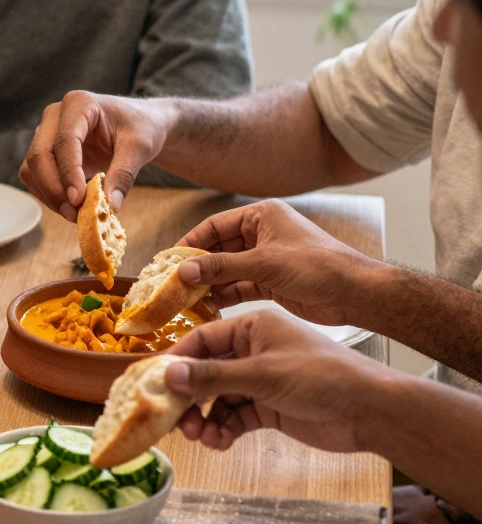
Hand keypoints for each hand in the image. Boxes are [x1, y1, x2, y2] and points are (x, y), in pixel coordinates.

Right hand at [20, 91, 175, 220]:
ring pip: (31, 168)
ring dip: (48, 195)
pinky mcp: (46, 151)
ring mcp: (46, 133)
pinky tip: (70, 205)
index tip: (78, 199)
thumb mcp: (140, 147)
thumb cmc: (141, 127)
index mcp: (79, 104)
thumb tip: (110, 205)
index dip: (68, 172)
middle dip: (53, 188)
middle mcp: (56, 115)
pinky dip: (48, 195)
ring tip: (75, 213)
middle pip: (39, 155)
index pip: (65, 140)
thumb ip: (125, 174)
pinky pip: (35, 177)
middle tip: (74, 213)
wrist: (139, 124)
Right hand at [164, 310, 391, 451]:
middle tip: (175, 422)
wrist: (369, 411)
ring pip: (218, 399)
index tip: (154, 385)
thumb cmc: (322, 376)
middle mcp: (253, 350)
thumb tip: (167, 376)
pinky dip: (224, 429)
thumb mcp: (262, 374)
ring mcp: (260, 380)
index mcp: (253, 327)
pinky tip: (221, 441)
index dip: (176, 362)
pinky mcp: (268, 407)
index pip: (201, 340)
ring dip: (205, 418)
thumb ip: (212, 377)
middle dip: (189, 398)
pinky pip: (234, 417)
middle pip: (205, 372)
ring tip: (202, 437)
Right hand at [175, 199, 384, 326]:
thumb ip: (221, 267)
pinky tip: (208, 307)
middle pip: (218, 249)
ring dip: (209, 284)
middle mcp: (262, 235)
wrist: (354, 293)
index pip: (215, 226)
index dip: (191, 242)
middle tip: (173, 284)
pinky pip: (239, 286)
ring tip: (187, 299)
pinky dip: (224, 296)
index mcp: (263, 216)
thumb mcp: (264, 264)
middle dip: (198, 267)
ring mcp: (266, 259)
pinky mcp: (271, 282)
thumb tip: (183, 271)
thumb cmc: (317, 267)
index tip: (169, 260)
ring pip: (227, 270)